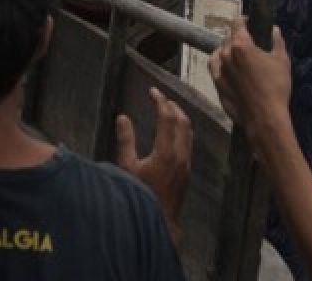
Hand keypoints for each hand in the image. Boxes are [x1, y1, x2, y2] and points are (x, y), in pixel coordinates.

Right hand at [116, 87, 191, 246]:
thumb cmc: (139, 196)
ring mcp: (186, 163)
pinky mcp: (187, 170)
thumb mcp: (126, 168)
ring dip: (179, 116)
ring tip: (168, 109)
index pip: (167, 117)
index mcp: (166, 152)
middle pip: (182, 120)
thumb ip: (125, 141)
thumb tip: (122, 118)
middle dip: (172, 105)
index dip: (160, 101)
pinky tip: (172, 131)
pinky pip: (189, 142)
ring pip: (189, 131)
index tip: (153, 91)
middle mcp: (180, 155)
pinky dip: (182, 129)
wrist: (158, 221)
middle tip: (160, 98)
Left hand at [209, 25, 291, 140]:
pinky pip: (214, 68)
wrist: (264, 117)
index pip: (237, 24)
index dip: (243, 20)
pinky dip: (219, 64)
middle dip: (237, 37)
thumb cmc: (276, 87)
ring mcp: (219, 70)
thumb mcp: (282, 61)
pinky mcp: (216, 84)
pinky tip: (226, 67)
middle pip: (228, 38)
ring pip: (218, 52)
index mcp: (241, 45)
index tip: (249, 22)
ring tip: (236, 54)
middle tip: (248, 42)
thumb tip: (274, 29)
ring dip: (226, 50)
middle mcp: (226, 55)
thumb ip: (277, 42)